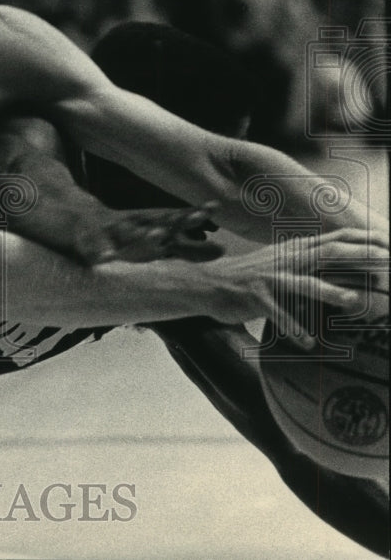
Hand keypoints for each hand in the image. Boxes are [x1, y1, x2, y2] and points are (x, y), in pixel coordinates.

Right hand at [78, 202, 222, 263]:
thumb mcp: (154, 239)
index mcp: (147, 225)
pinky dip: (98, 251)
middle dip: (176, 219)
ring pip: (126, 232)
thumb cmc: (121, 234)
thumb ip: (187, 247)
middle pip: (155, 221)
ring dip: (142, 235)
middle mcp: (130, 224)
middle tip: (197, 216)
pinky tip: (103, 258)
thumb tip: (224, 251)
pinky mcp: (85, 240)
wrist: (75, 218)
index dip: (193, 215)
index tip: (214, 208)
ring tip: (159, 235)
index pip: (173, 219)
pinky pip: (91, 247)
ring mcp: (108, 231)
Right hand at [196, 228, 384, 334]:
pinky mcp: (254, 297)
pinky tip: (308, 343)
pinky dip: (293, 328)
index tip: (388, 241)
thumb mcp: (280, 262)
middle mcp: (284, 260)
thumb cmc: (250, 278)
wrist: (208, 283)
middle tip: (386, 261)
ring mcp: (269, 278)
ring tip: (353, 301)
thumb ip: (307, 261)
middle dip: (357, 257)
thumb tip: (341, 265)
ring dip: (329, 291)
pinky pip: (277, 314)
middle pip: (326, 254)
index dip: (361, 238)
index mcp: (293, 251)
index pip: (333, 239)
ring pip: (303, 283)